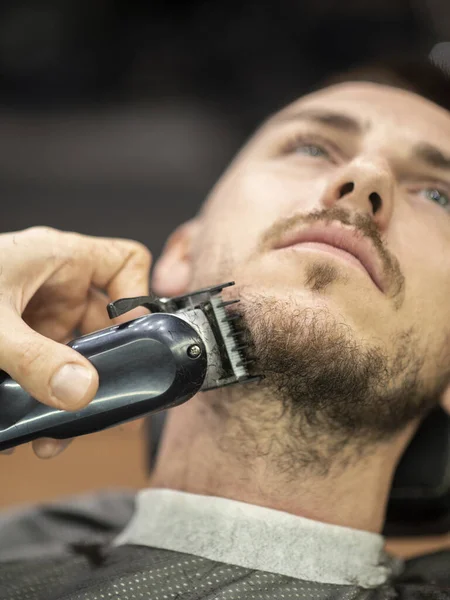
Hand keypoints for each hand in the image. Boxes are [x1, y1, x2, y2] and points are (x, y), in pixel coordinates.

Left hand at [0, 227, 150, 457]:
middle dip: (106, 366)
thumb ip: (33, 358)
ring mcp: (36, 316)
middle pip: (106, 322)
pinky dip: (45, 398)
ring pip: (77, 354)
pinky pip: (48, 370)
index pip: (125, 263)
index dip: (138, 296)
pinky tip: (30, 428)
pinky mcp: (18, 343)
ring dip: (73, 393)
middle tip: (105, 405)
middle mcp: (53, 286)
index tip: (134, 339)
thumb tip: (82, 390)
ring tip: (58, 431)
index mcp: (58, 258)